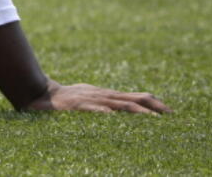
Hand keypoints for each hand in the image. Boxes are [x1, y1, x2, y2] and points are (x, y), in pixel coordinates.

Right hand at [25, 79, 169, 113]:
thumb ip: (107, 103)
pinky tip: (112, 114)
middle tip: (169, 114)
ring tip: (150, 117)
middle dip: (151, 106)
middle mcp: (101, 95)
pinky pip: (91, 108)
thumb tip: (125, 109)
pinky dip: (102, 110)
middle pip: (130, 99)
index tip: (169, 111)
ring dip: (134, 110)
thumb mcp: (91, 98)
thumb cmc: (68, 99)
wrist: (41, 94)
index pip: (134, 97)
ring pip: (115, 103)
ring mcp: (89, 100)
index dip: (152, 103)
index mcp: (106, 95)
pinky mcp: (76, 106)